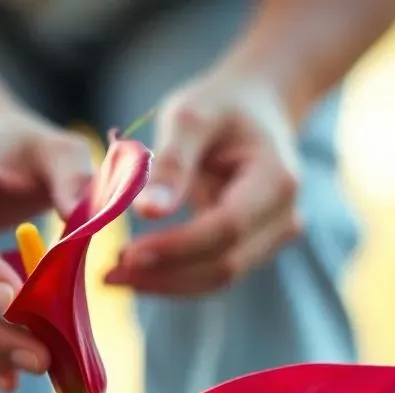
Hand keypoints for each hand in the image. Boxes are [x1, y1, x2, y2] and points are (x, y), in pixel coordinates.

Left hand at [104, 69, 301, 294]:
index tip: (129, 253)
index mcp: (276, 180)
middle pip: (224, 265)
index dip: (178, 247)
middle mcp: (284, 218)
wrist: (256, 109)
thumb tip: (148, 212)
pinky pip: (211, 273)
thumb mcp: (192, 116)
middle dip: (165, 274)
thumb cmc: (221, 107)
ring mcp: (272, 239)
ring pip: (217, 278)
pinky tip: (137, 268)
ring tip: (117, 273)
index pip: (227, 229)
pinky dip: (173, 276)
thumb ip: (172, 162)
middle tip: (110, 273)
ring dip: (165, 282)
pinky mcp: (254, 251)